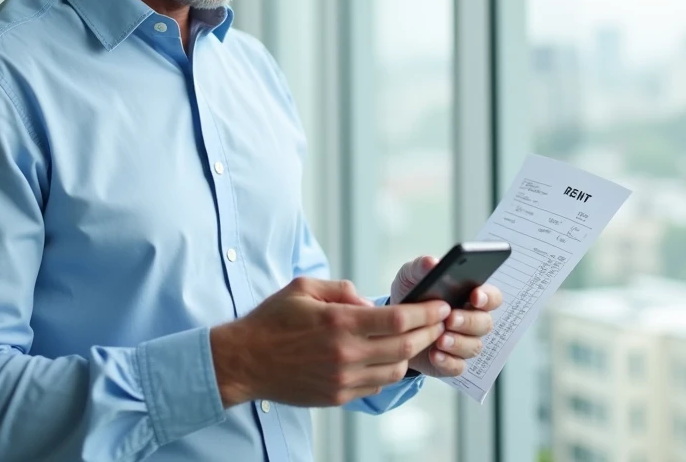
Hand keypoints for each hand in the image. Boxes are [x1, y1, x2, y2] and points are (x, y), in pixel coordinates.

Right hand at [210, 277, 450, 407]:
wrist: (244, 362)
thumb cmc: (272, 321)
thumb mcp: (304, 288)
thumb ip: (342, 289)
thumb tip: (368, 301)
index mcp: (339, 322)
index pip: (397, 318)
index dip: (425, 313)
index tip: (440, 306)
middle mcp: (345, 353)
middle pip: (405, 346)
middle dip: (429, 332)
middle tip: (440, 322)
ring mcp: (342, 379)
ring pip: (395, 370)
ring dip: (411, 354)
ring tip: (415, 340)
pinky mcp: (337, 397)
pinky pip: (375, 386)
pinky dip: (388, 372)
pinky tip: (387, 358)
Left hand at [389, 256, 503, 378]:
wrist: (392, 324)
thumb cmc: (411, 295)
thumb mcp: (411, 276)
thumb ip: (421, 266)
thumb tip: (432, 262)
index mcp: (470, 296)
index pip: (492, 297)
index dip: (488, 297)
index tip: (475, 296)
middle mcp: (472, 320)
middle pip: (485, 323)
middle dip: (469, 321)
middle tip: (451, 319)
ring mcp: (464, 343)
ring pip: (474, 346)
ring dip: (458, 343)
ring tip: (440, 339)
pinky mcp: (452, 362)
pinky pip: (458, 367)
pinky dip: (448, 362)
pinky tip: (435, 355)